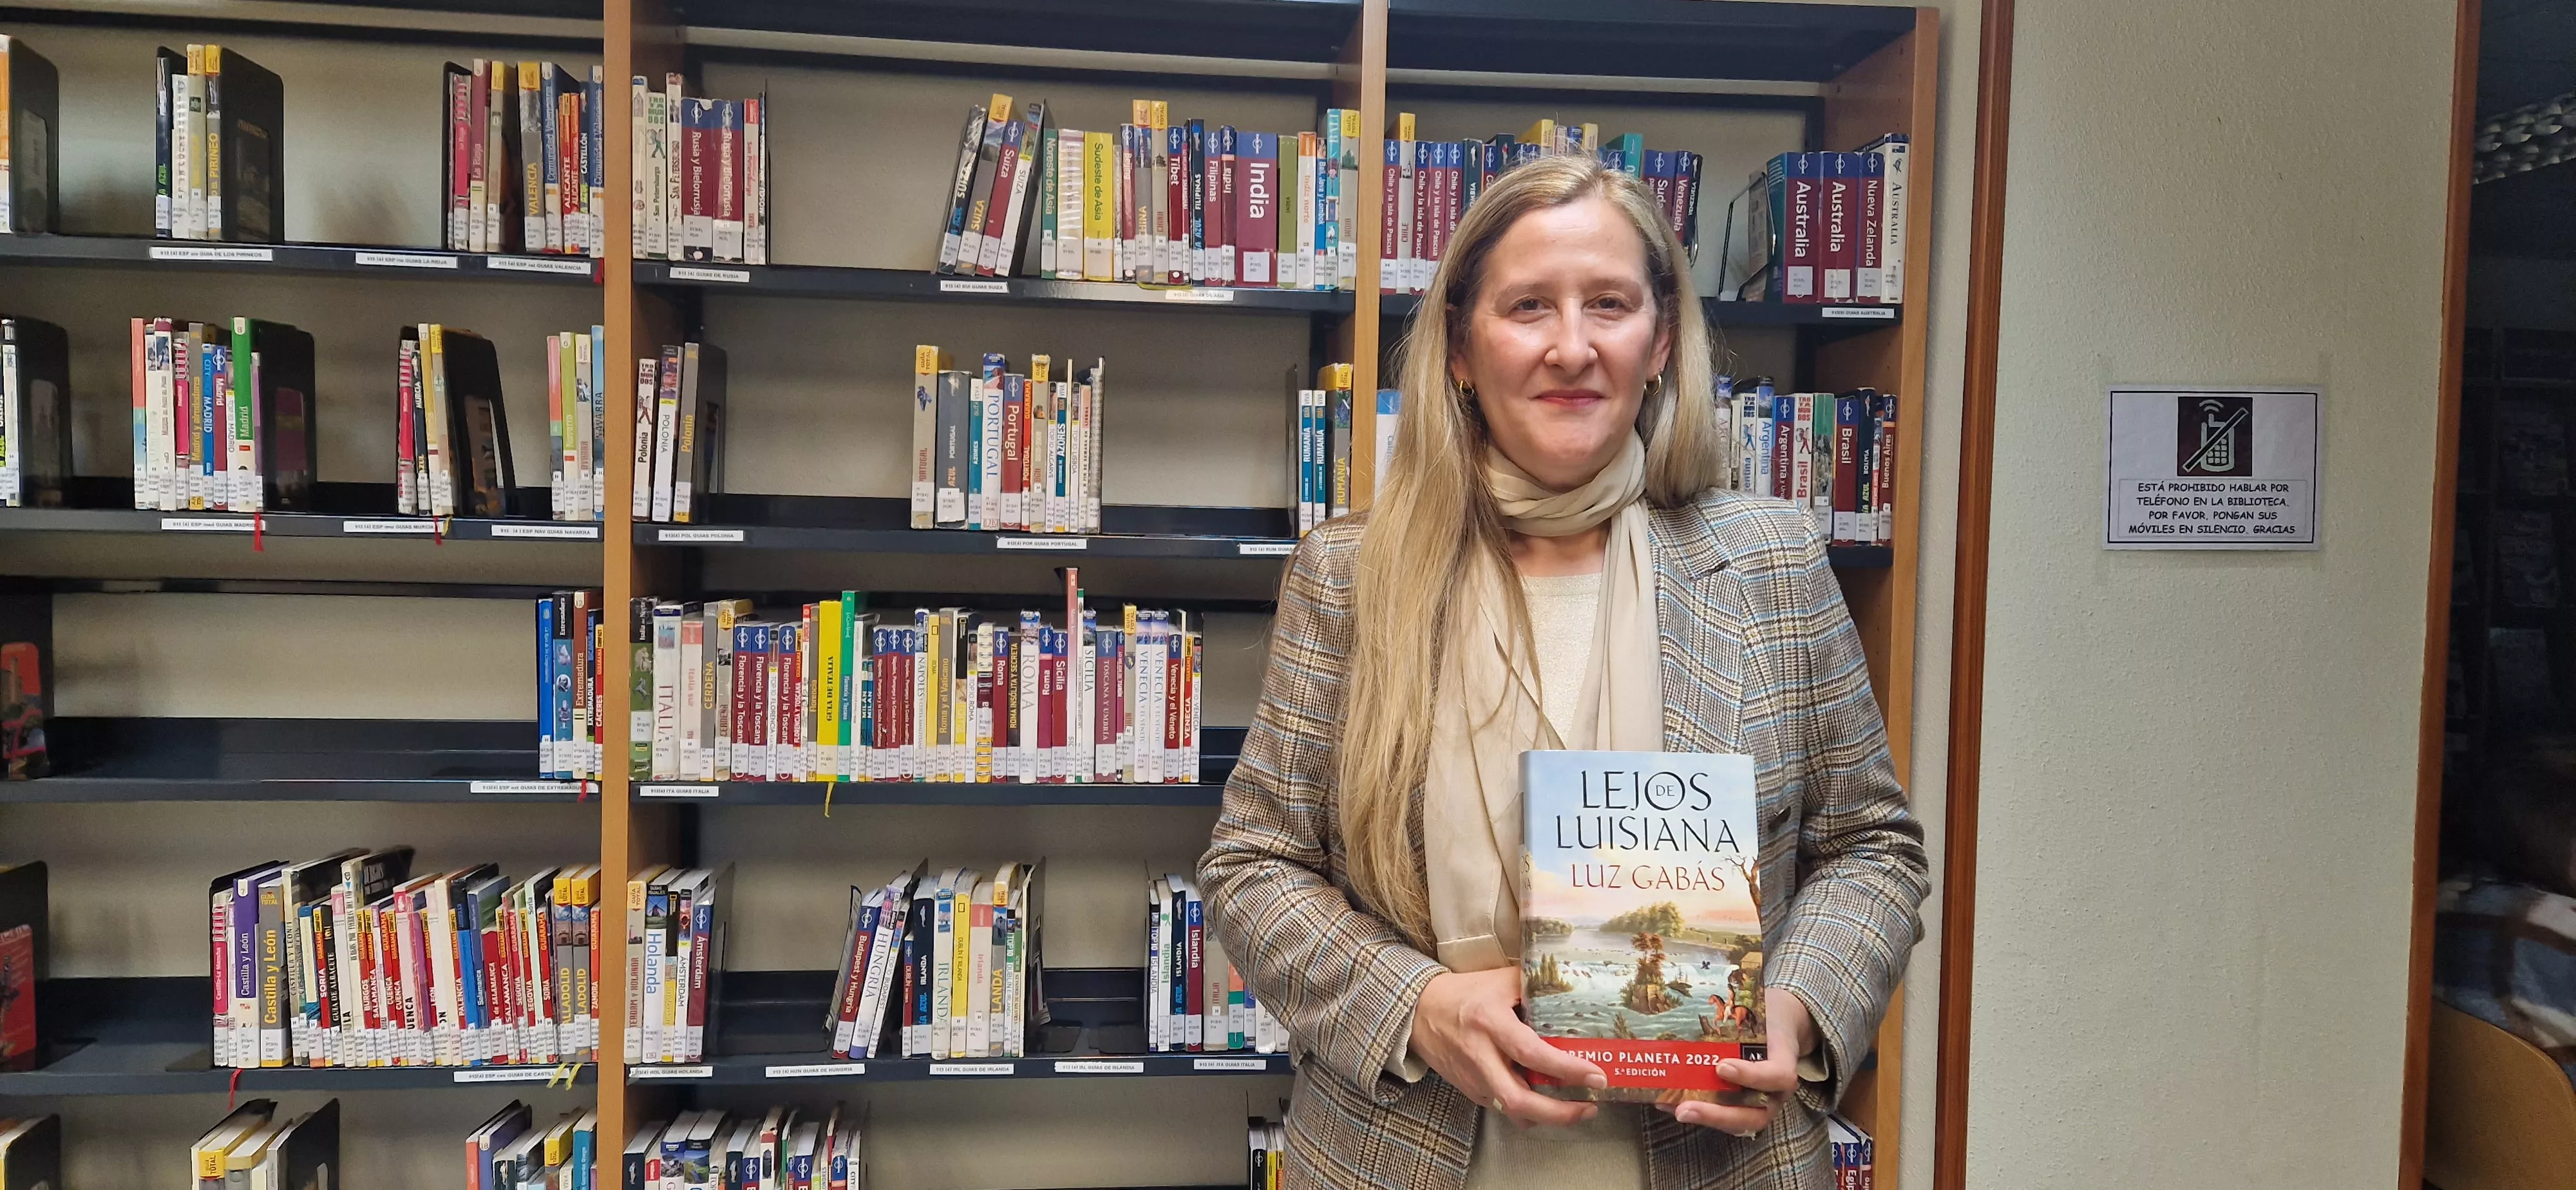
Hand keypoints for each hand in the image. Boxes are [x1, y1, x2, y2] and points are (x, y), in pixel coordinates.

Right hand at [1410, 967, 1605, 1127]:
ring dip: (1546, 1118)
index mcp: (1490, 1022)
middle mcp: (1480, 1055)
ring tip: (1576, 1110)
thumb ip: (1534, 985)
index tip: (1597, 1076)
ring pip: (1511, 1111)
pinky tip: (1546, 1101)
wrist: (1417, 1012)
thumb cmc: (1464, 993)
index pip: (1532, 1053)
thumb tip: (1573, 989)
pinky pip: (1502, 1107)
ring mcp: (1472, 1078)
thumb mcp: (1499, 981)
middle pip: (1520, 1100)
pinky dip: (1527, 1110)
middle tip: (1590, 1108)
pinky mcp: (1469, 1090)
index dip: (1567, 1069)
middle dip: (1559, 1113)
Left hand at [1660, 988, 1816, 1136]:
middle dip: (1719, 1115)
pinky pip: (1725, 1116)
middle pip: (1756, 1116)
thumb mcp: (1761, 1011)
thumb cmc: (1767, 1017)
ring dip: (1706, 1119)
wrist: (1781, 1025)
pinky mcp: (1745, 1105)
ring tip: (1675, 1110)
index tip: (1721, 1067)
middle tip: (1686, 1108)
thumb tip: (1695, 1004)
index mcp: (1785, 1063)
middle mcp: (1776, 1091)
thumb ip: (1739, 1014)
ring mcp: (1762, 1103)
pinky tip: (1669, 1104)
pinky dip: (1699, 1112)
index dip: (1751, 1076)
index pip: (1778, 1076)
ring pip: (1739, 1124)